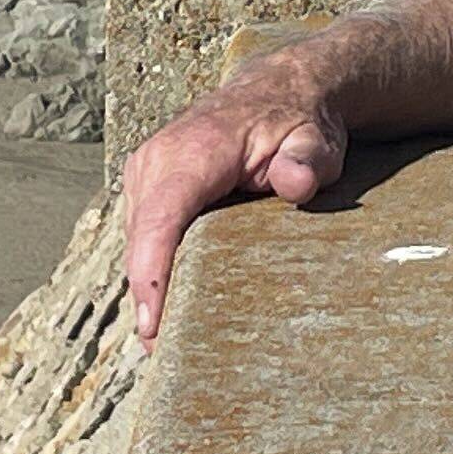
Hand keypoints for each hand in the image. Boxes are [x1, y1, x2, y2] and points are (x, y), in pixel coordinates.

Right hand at [118, 53, 350, 341]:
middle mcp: (157, 160)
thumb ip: (308, 161)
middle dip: (148, 300)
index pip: (161, 217)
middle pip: (140, 241)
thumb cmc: (298, 123)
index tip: (152, 326)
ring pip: (136, 242)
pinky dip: (151, 270)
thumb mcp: (316, 141)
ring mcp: (145, 173)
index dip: (151, 274)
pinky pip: (142, 235)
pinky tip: (166, 308)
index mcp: (192, 151)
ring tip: (165, 346)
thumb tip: (296, 183)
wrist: (277, 92)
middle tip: (166, 361)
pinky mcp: (145, 187)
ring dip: (147, 289)